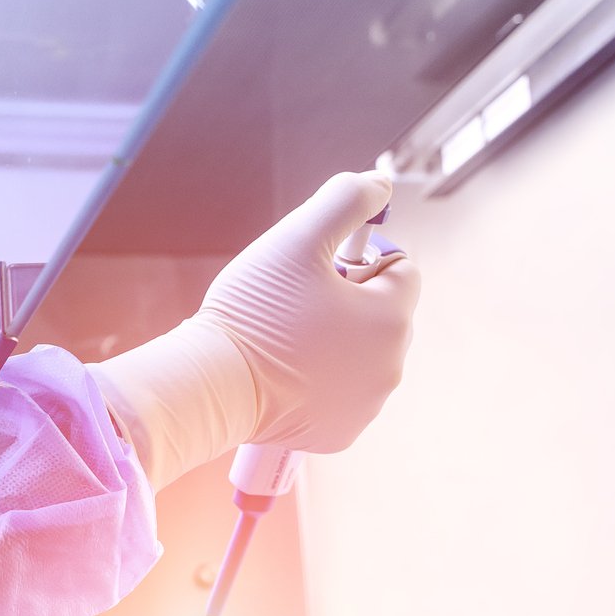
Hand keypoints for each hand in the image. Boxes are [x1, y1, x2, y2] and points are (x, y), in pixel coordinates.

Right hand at [198, 169, 420, 453]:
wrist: (213, 385)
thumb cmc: (254, 310)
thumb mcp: (299, 236)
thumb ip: (347, 198)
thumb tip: (381, 183)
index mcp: (392, 318)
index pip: (401, 269)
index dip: (359, 259)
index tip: (316, 270)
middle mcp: (392, 367)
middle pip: (384, 314)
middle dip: (350, 302)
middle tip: (295, 304)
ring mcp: (368, 405)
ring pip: (363, 354)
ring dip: (337, 341)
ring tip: (288, 339)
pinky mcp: (342, 432)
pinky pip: (343, 392)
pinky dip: (322, 381)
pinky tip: (287, 374)